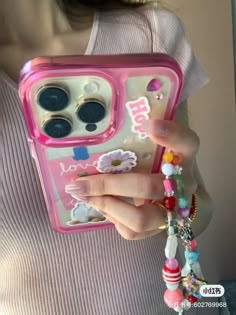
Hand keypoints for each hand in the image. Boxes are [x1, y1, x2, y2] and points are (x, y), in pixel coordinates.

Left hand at [65, 120, 198, 239]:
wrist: (182, 196)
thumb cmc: (163, 162)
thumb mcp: (159, 142)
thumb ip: (141, 131)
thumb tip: (104, 121)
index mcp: (185, 156)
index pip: (187, 142)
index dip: (170, 134)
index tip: (148, 124)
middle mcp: (183, 185)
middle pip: (150, 187)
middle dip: (110, 185)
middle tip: (80, 182)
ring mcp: (173, 211)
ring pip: (140, 218)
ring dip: (107, 206)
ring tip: (83, 195)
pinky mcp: (160, 228)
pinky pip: (132, 231)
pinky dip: (112, 218)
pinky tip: (102, 205)